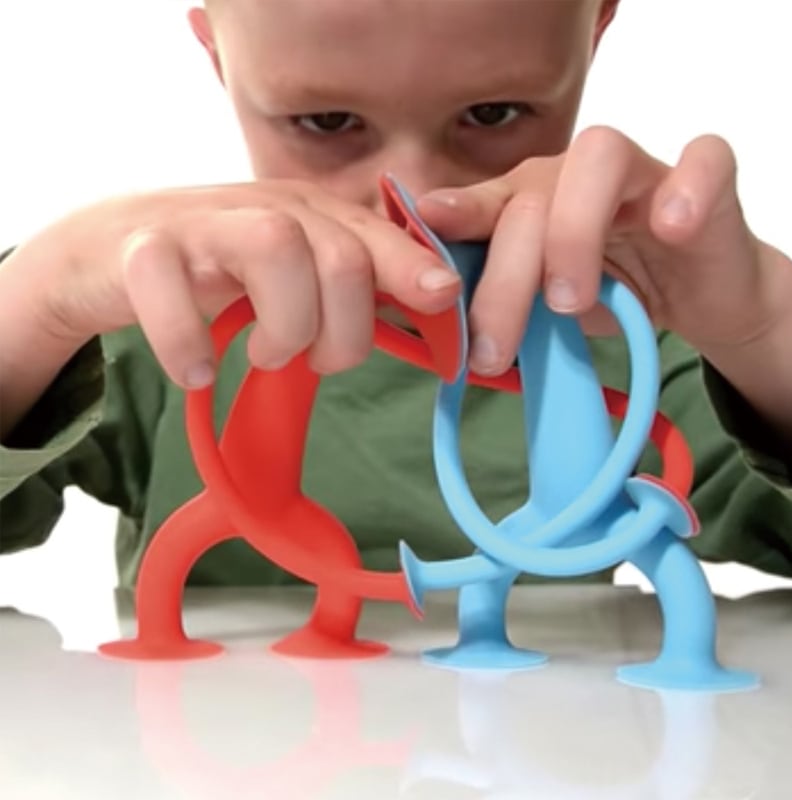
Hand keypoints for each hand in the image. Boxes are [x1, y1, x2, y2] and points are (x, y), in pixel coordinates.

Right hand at [12, 180, 461, 387]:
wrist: (108, 254)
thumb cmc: (218, 272)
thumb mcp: (297, 276)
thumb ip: (357, 286)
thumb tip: (435, 304)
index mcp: (310, 216)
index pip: (376, 235)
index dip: (414, 267)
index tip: (442, 302)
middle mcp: (265, 208)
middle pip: (340, 257)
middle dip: (343, 331)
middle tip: (312, 361)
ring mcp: (201, 222)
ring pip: (277, 250)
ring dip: (284, 326)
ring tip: (263, 356)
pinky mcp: (140, 248)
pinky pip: (173, 290)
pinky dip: (189, 343)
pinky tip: (197, 371)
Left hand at [416, 126, 791, 381]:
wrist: (695, 295)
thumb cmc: (611, 294)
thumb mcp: (543, 310)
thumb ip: (501, 303)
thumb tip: (439, 332)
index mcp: (529, 201)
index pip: (485, 203)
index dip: (456, 217)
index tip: (426, 241)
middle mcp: (574, 177)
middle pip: (529, 199)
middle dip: (504, 280)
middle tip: (493, 350)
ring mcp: (639, 171)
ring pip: (599, 159)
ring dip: (574, 233)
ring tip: (569, 303)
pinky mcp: (705, 179)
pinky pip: (704, 159)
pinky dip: (686, 190)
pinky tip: (670, 229)